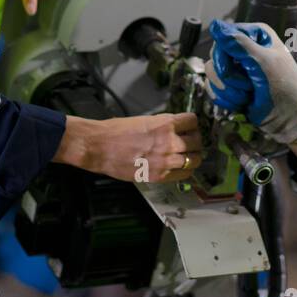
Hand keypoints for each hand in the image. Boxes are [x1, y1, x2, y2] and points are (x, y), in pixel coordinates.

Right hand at [53, 112, 201, 183]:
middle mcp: (169, 141)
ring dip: (192, 157)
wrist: (99, 147)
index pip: (193, 121)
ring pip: (194, 160)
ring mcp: (166, 160)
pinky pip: (184, 175)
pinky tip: (179, 168)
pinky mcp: (159, 175)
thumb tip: (174, 130)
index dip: (192, 124)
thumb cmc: (116, 131)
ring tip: (186, 156)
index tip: (189, 127)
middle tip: (190, 142)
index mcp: (165, 123)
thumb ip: (162, 125)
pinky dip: (185, 171)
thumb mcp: (143, 120)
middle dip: (195, 141)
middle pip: (197, 141)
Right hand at [203, 20, 296, 144]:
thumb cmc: (286, 88)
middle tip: (249, 85)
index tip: (236, 67)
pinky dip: (227, 99)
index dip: (225, 54)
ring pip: (212, 74)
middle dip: (229, 76)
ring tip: (249, 96)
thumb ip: (238, 43)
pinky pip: (214, 89)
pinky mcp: (232, 87)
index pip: (223, 37)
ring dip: (229, 90)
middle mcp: (245, 49)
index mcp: (255, 36)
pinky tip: (243, 103)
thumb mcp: (263, 62)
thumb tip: (215, 25)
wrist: (292, 121)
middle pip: (215, 56)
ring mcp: (238, 69)